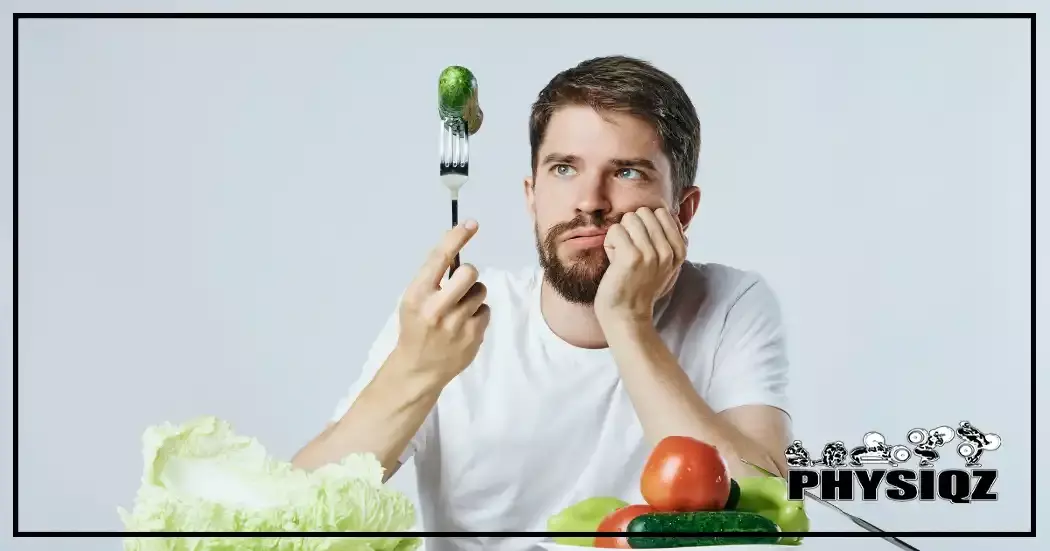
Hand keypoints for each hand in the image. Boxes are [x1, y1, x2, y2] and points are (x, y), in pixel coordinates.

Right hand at [394, 220, 490, 385]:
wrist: (419, 367)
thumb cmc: (416, 326)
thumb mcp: (414, 300)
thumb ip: (432, 278)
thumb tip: (457, 246)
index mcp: (417, 294)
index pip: (439, 258)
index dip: (456, 237)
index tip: (471, 224)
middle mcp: (437, 308)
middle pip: (469, 273)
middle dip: (468, 274)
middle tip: (461, 284)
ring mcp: (457, 324)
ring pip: (480, 291)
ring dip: (473, 295)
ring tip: (459, 310)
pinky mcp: (473, 336)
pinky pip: (486, 310)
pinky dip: (477, 314)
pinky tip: (464, 325)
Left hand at [594, 207, 686, 324]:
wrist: (627, 315)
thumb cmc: (640, 287)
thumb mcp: (665, 264)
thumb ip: (669, 239)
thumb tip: (669, 213)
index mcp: (679, 250)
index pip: (662, 212)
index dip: (645, 225)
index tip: (643, 247)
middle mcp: (668, 251)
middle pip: (644, 212)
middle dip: (631, 228)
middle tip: (629, 252)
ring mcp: (652, 253)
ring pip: (629, 218)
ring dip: (620, 235)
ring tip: (622, 257)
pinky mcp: (632, 257)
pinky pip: (616, 230)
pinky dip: (610, 243)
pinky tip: (614, 261)